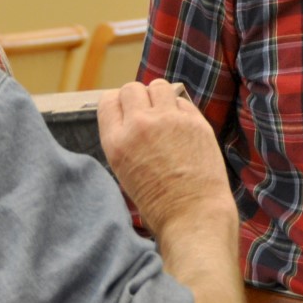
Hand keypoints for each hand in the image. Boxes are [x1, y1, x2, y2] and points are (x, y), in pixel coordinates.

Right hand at [98, 80, 233, 237]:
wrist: (192, 215)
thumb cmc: (159, 202)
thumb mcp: (125, 172)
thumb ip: (124, 140)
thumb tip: (130, 116)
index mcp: (116, 142)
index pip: (107, 101)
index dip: (117, 104)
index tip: (125, 111)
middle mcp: (139, 125)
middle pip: (131, 88)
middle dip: (137, 97)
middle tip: (147, 113)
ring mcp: (169, 120)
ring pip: (158, 86)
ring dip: (159, 96)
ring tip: (164, 114)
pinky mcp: (195, 121)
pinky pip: (182, 101)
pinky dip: (180, 109)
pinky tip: (182, 127)